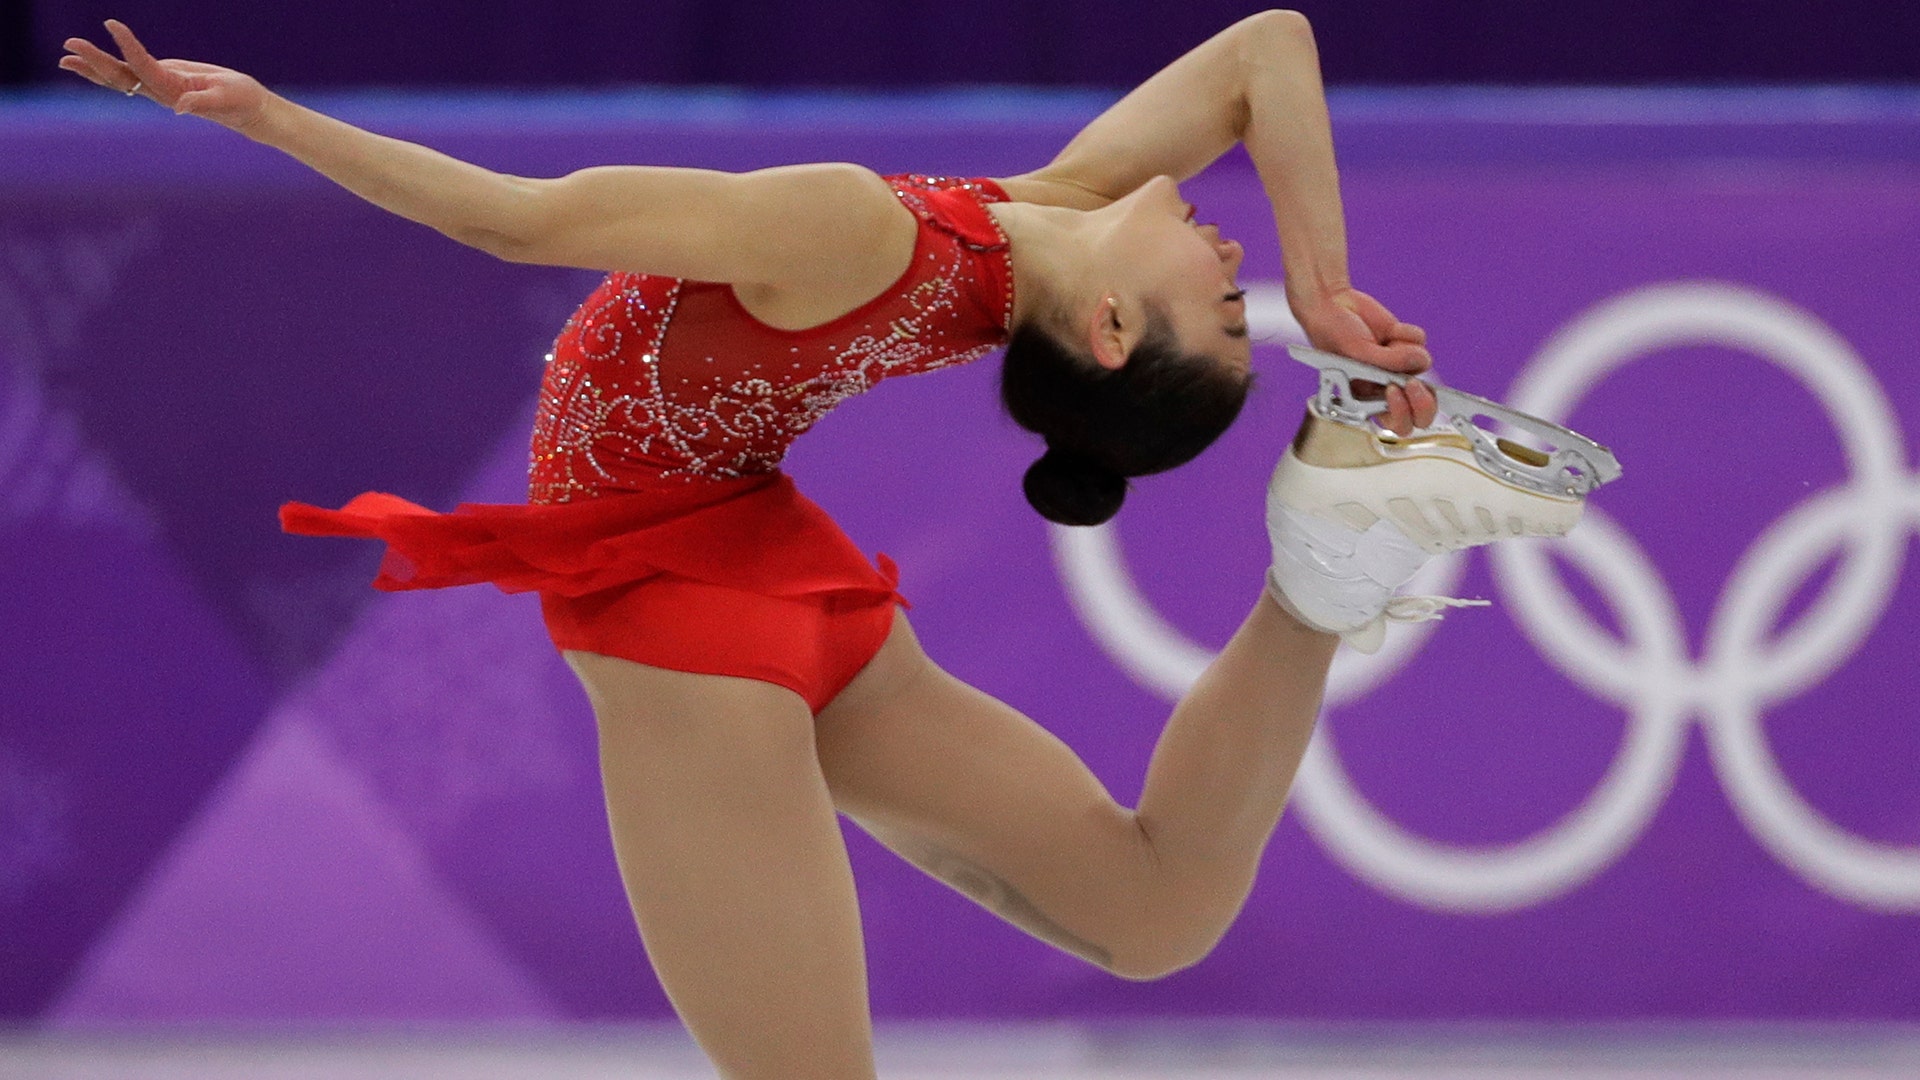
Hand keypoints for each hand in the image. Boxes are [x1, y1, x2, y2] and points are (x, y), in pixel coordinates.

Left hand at [60, 21, 269, 133]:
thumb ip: (203, 103)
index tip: (111, 23)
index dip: (127, 46)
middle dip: (94, 61)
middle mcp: (158, 91)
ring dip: (92, 67)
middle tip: (69, 45)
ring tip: (65, 59)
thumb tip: (180, 108)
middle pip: (120, 76)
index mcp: (172, 91)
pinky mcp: (160, 79)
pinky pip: (128, 74)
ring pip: (119, 78)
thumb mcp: (225, 99)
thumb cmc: (241, 102)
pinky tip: (92, 63)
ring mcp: (157, 86)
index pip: (143, 66)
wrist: (247, 110)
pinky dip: (107, 67)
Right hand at [1293, 286, 1436, 435]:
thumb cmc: (1334, 335)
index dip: (1403, 413)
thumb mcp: (1356, 352)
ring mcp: (1398, 366)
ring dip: (1405, 351)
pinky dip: (1407, 333)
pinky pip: (1420, 341)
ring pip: (1421, 366)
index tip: (1393, 389)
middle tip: (1413, 383)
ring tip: (1385, 341)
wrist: (1333, 304)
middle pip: (1422, 410)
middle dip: (1423, 400)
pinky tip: (1390, 330)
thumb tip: (1419, 359)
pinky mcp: (1405, 344)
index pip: (1398, 424)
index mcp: (1369, 401)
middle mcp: (1386, 387)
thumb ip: (1386, 362)